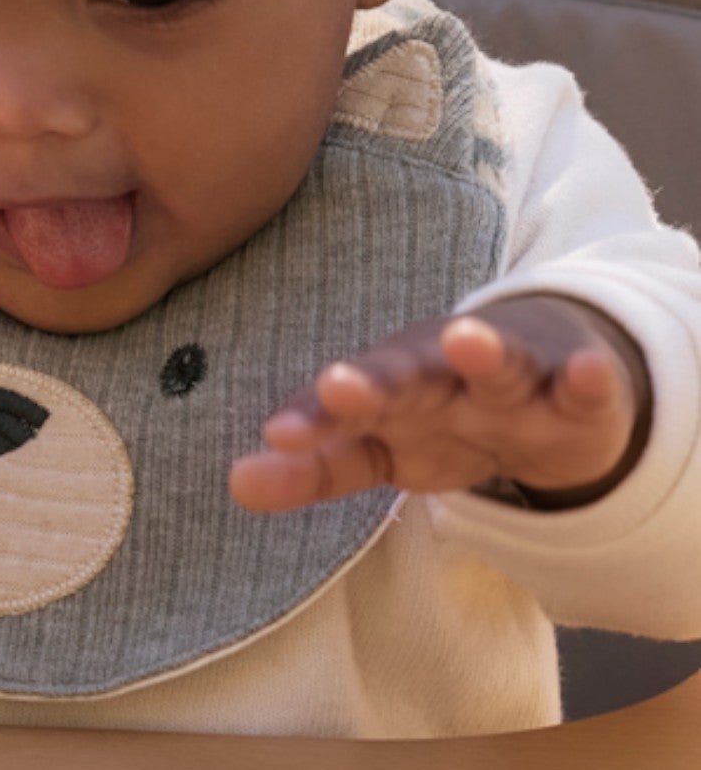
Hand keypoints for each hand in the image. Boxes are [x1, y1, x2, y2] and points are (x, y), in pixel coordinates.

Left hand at [229, 296, 650, 513]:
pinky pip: (580, 385)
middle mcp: (439, 376)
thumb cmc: (440, 416)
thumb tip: (236, 485)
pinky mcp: (572, 392)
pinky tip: (587, 373)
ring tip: (468, 338)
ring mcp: (508, 380)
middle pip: (404, 376)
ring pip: (492, 365)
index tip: (278, 433)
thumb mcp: (378, 449)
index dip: (312, 422)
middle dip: (373, 382)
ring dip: (480, 350)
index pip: (342, 410)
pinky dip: (586, 378)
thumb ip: (313, 468)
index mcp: (386, 393)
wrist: (541, 385)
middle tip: (340, 385)